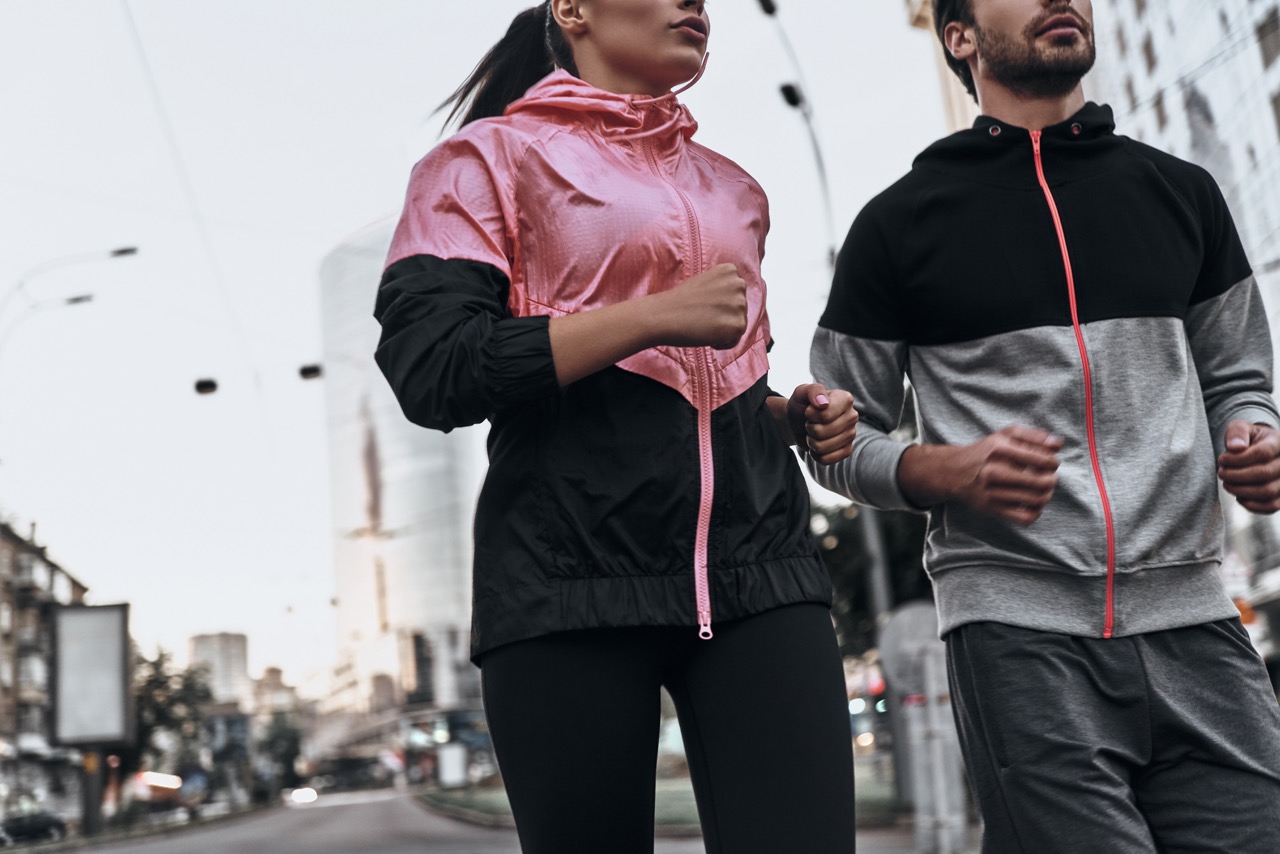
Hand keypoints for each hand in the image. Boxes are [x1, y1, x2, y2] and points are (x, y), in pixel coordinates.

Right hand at [648, 263, 747, 349]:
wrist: (661, 316)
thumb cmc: (678, 302)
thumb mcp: (705, 283)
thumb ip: (723, 289)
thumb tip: (735, 304)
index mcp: (730, 271)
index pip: (736, 295)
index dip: (720, 305)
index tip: (704, 305)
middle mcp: (738, 284)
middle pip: (740, 310)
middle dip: (723, 317)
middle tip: (701, 316)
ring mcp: (739, 304)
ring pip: (738, 325)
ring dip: (722, 330)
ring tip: (702, 323)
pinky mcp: (737, 324)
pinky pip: (735, 340)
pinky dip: (721, 343)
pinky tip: (705, 333)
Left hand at [787, 384, 856, 464]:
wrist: (798, 422)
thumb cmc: (802, 405)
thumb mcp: (802, 392)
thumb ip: (813, 391)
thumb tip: (823, 403)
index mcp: (845, 399)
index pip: (824, 415)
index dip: (809, 415)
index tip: (809, 410)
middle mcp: (852, 416)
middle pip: (821, 432)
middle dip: (809, 429)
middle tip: (810, 423)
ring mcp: (851, 434)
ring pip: (823, 447)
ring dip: (811, 442)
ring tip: (813, 433)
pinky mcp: (847, 450)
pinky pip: (826, 459)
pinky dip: (815, 454)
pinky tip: (817, 445)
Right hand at [901, 425, 1061, 524]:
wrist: (953, 472)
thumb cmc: (986, 452)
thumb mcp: (1006, 435)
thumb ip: (1034, 436)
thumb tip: (1058, 444)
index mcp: (1000, 449)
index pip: (1043, 459)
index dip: (1053, 461)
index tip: (1049, 462)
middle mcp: (994, 471)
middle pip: (1043, 482)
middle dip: (1052, 479)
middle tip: (1048, 476)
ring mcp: (992, 492)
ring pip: (1037, 500)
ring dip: (1047, 495)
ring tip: (1043, 489)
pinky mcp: (992, 509)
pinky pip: (1025, 518)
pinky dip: (1036, 512)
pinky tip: (1032, 503)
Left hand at [1219, 421, 1279, 513]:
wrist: (1261, 451)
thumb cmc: (1249, 439)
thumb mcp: (1241, 428)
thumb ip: (1237, 432)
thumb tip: (1235, 447)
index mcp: (1279, 443)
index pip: (1262, 453)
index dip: (1237, 459)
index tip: (1222, 460)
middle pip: (1263, 473)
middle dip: (1235, 475)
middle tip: (1222, 473)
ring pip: (1267, 491)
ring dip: (1240, 490)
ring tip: (1227, 484)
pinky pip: (1271, 506)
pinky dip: (1251, 504)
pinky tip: (1239, 496)